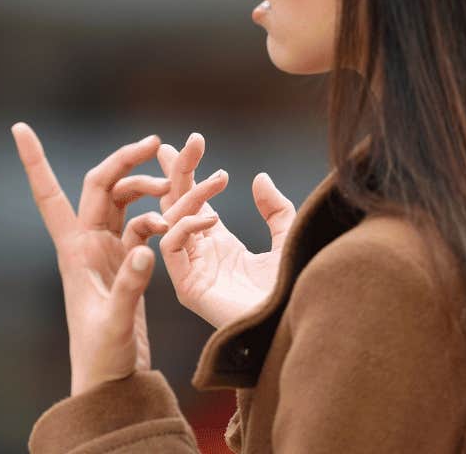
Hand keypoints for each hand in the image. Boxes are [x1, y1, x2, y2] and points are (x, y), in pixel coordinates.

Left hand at [11, 124, 174, 396]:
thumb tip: (147, 245)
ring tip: (176, 191)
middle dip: (125, 160)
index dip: (35, 160)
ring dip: (147, 189)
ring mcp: (106, 251)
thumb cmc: (101, 357)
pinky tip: (183, 220)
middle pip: (101, 185)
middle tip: (156, 141)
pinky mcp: (126, 264)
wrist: (110, 383)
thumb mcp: (115, 321)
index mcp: (73, 249)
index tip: (19, 127)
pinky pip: (143, 225)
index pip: (49, 194)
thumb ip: (131, 284)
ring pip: (124, 201)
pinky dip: (161, 218)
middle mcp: (86, 243)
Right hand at [155, 133, 297, 328]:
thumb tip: (260, 178)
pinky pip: (171, 247)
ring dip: (190, 195)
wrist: (295, 324)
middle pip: (176, 204)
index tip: (191, 142)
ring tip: (219, 180)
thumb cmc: (293, 292)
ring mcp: (191, 270)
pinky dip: (185, 227)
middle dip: (178, 171)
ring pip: (170, 221)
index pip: (193, 202)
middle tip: (186, 142)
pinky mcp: (188, 287)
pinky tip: (210, 219)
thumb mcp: (288, 240)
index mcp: (219, 245)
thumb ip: (276, 211)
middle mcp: (200, 255)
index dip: (188, 171)